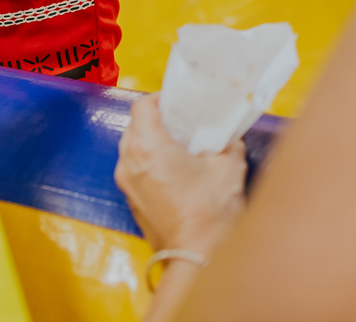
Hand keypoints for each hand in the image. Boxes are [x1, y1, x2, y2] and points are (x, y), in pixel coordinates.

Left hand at [114, 93, 245, 255]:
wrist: (198, 257)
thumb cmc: (210, 215)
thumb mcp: (228, 167)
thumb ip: (227, 142)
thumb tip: (228, 135)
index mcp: (147, 147)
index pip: (142, 106)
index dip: (160, 99)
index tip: (176, 102)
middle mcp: (129, 162)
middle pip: (134, 126)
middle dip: (155, 121)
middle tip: (180, 123)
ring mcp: (127, 183)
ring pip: (131, 148)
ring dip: (150, 143)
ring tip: (178, 147)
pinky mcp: (131, 200)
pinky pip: (134, 170)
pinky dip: (148, 164)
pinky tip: (173, 171)